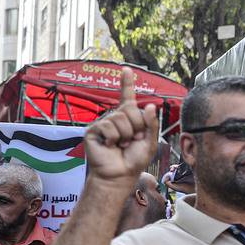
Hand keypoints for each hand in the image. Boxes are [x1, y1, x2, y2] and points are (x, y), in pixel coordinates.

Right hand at [84, 69, 159, 183]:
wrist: (119, 175)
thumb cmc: (134, 160)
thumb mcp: (150, 142)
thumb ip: (151, 124)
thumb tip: (150, 105)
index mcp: (129, 119)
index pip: (127, 97)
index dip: (126, 83)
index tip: (126, 69)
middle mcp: (115, 118)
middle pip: (130, 110)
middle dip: (136, 127)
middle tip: (132, 140)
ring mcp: (103, 123)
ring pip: (120, 119)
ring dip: (126, 135)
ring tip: (121, 145)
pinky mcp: (93, 130)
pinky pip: (108, 127)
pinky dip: (114, 138)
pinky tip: (110, 146)